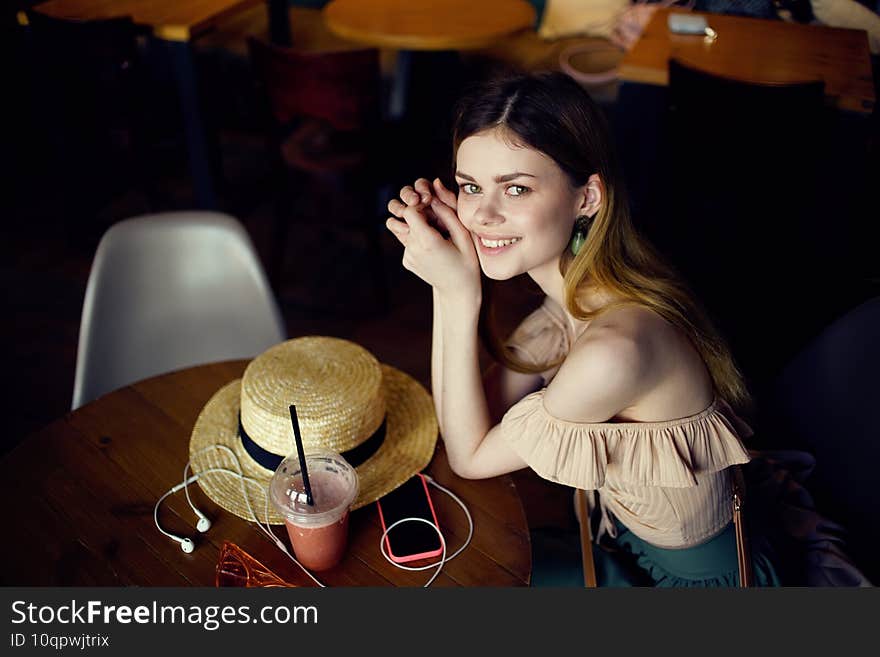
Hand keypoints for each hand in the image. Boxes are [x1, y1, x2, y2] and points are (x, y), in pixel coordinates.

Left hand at [385, 178, 479, 302]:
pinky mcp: (406, 260)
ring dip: (413, 222)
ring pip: (399, 227)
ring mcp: (408, 256)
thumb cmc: (467, 262)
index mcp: (427, 241)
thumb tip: (434, 185)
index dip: (418, 201)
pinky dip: (417, 237)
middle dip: (411, 208)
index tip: (431, 203)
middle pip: (399, 216)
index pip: (408, 210)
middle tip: (427, 210)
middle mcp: (413, 249)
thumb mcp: (463, 233)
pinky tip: (434, 245)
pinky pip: (406, 240)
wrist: (458, 292)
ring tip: (432, 228)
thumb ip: (447, 208)